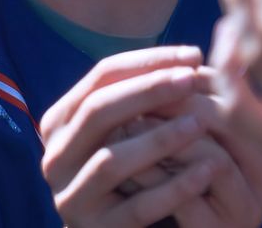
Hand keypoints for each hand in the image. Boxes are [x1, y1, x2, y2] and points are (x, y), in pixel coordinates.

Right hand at [41, 47, 228, 227]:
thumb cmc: (129, 170)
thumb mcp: (123, 130)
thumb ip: (141, 97)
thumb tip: (192, 57)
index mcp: (59, 123)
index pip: (100, 77)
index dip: (147, 62)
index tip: (192, 55)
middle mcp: (55, 158)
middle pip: (99, 111)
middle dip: (149, 90)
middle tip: (191, 79)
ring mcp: (70, 198)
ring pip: (111, 160)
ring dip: (159, 138)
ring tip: (201, 122)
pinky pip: (137, 207)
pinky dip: (174, 187)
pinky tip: (206, 170)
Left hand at [114, 78, 261, 226]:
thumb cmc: (184, 188)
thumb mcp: (196, 144)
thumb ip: (197, 109)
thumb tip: (183, 56)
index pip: (236, 97)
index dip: (193, 79)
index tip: (155, 69)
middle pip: (227, 122)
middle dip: (175, 103)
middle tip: (133, 92)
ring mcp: (247, 210)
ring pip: (211, 157)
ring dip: (162, 138)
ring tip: (123, 126)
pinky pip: (186, 197)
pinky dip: (153, 178)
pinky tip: (126, 167)